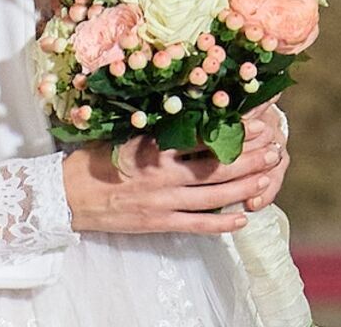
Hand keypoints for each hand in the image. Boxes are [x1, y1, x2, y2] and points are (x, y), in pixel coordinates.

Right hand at [60, 112, 288, 234]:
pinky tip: (241, 220)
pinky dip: (221, 224)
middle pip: (217, 167)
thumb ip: (156, 130)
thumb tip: (189, 114)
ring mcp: (163, 202)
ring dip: (244, 187)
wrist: (66, 196)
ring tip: (267, 178)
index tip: (258, 122)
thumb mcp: (125, 135)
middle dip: (250, 159)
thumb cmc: (94, 160)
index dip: (234, 131)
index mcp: (154, 147)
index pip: (203, 136)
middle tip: (274, 150)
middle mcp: (163, 174)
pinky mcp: (158, 223)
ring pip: (213, 196)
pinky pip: (197, 225)